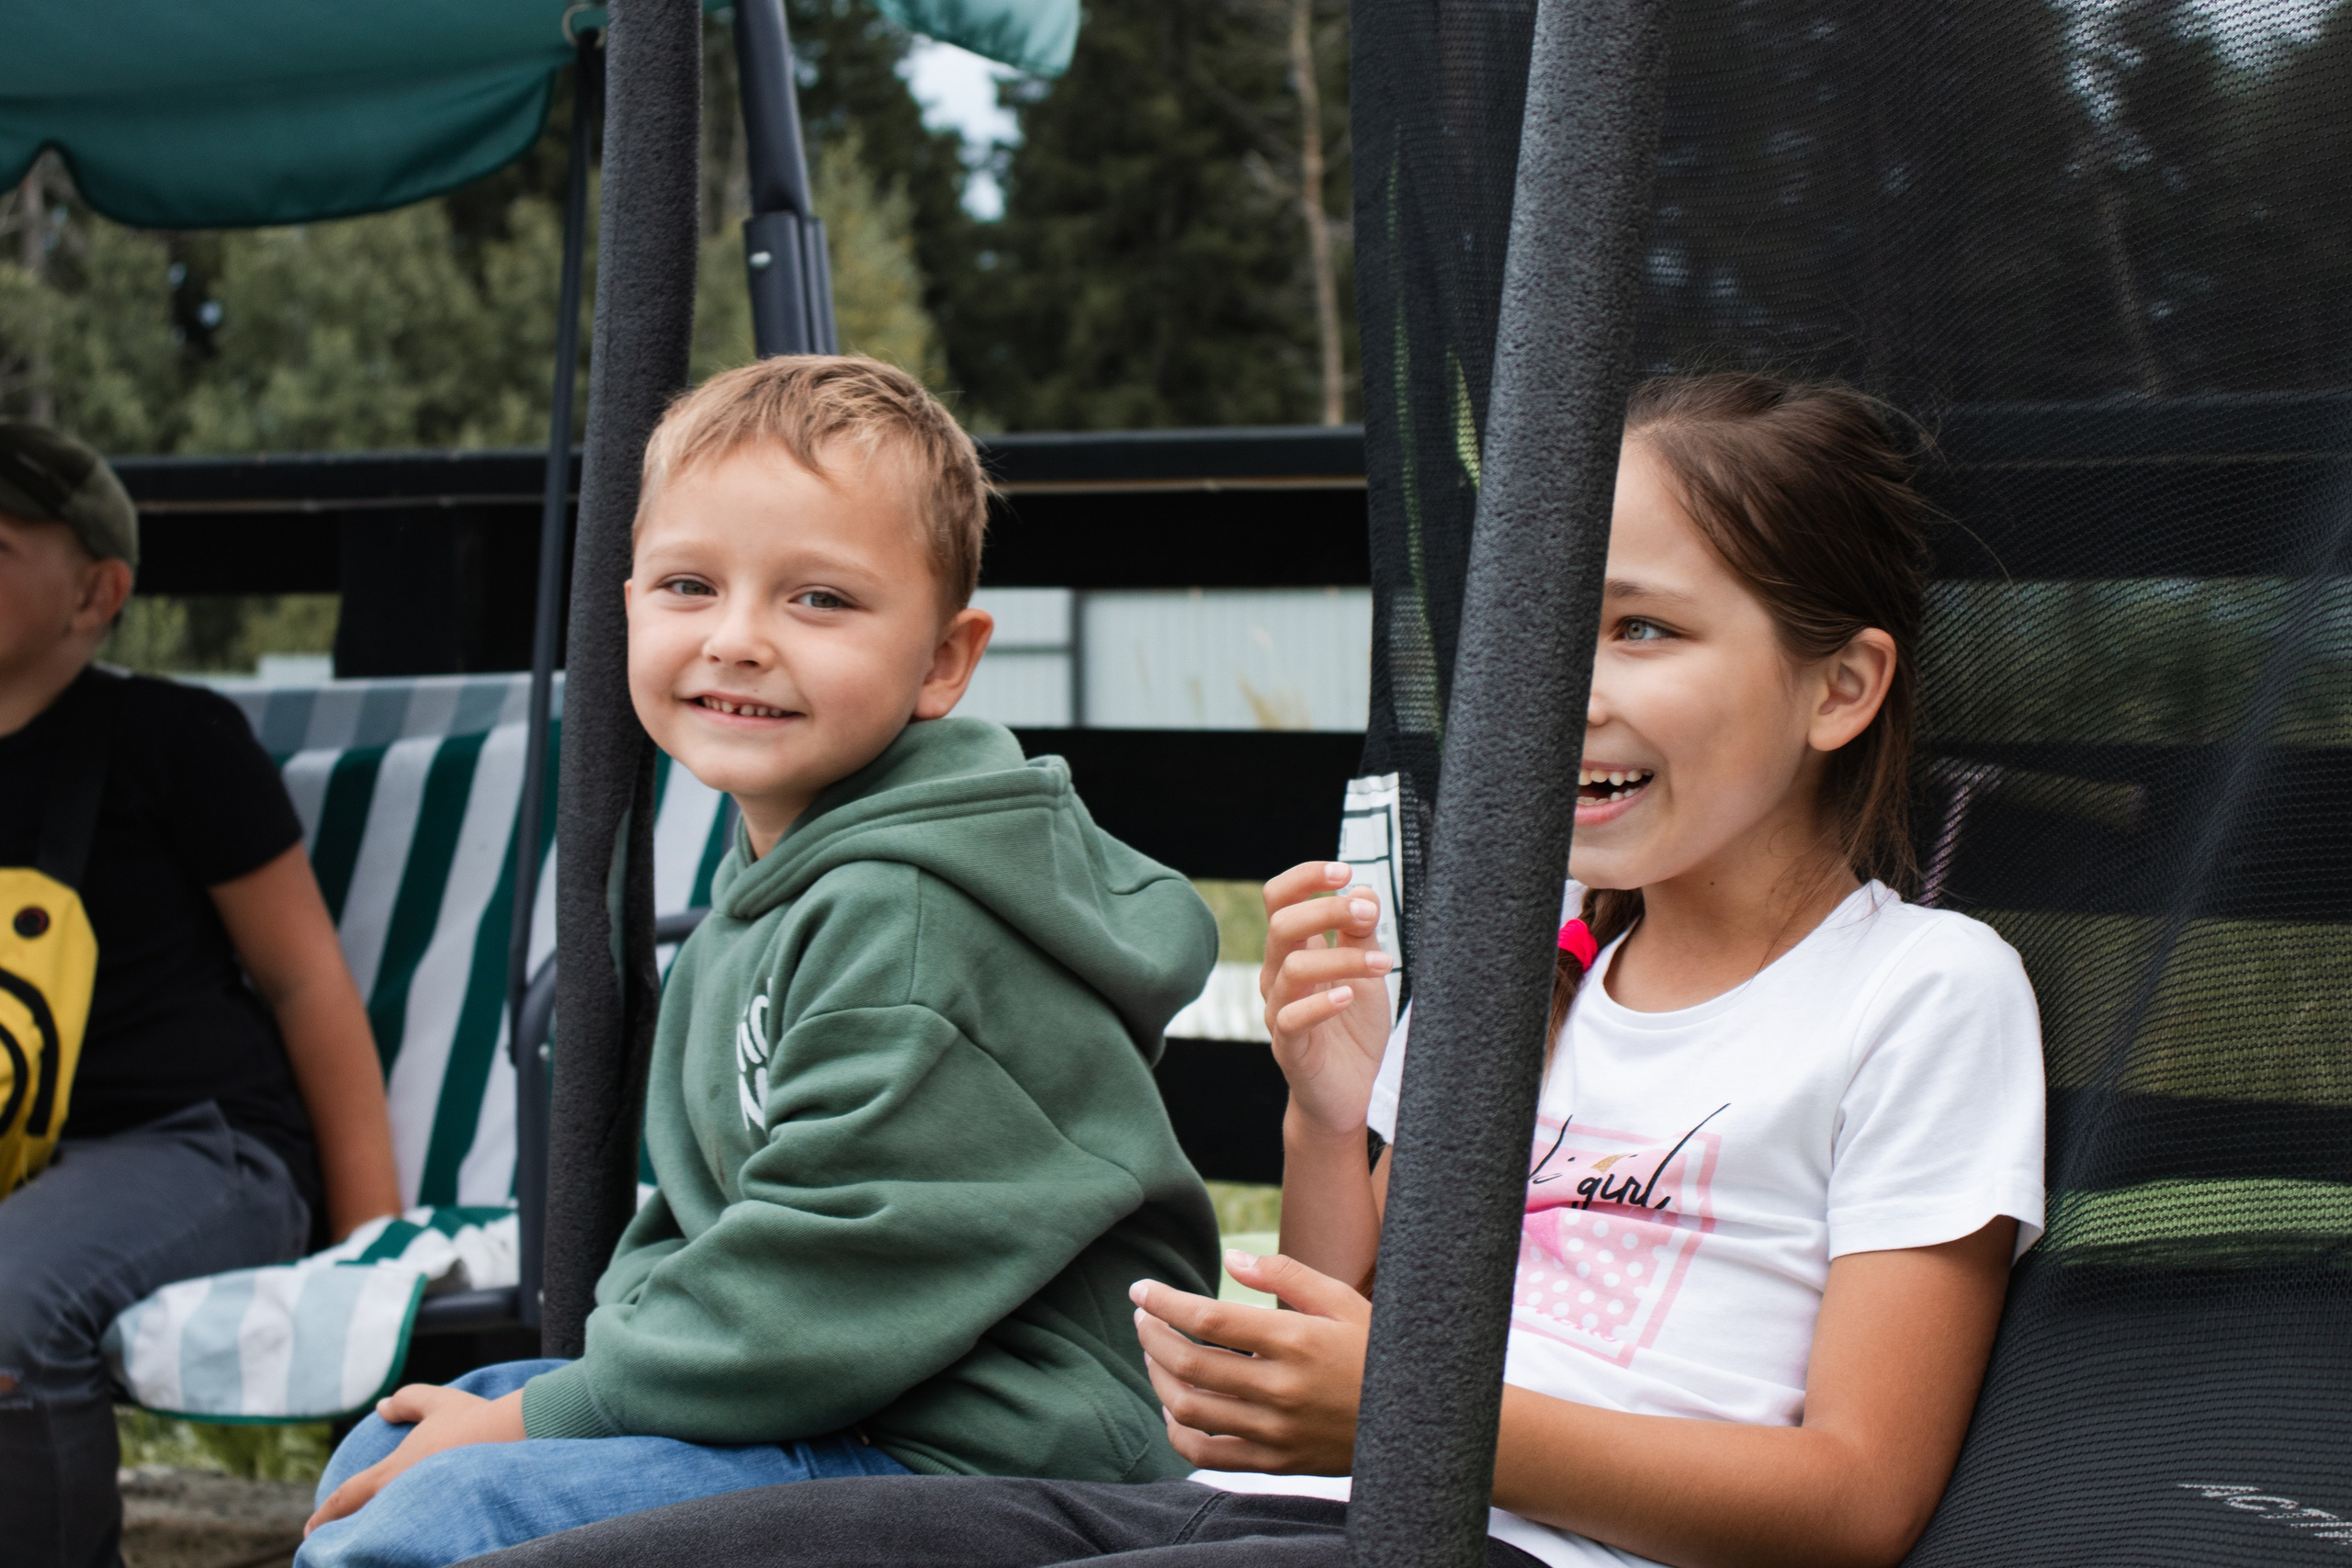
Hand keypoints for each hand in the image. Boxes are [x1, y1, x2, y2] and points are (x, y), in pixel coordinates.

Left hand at [304, 1385, 526, 1534]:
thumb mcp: (438, 1402)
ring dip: (374, 1538)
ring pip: (389, 1531)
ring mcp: (427, 1510)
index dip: (326, 1513)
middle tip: (334, 1542)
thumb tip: (382, 1406)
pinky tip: (411, 1540)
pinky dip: (406, 1538)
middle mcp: (403, 1495)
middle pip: (363, 1522)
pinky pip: (419, 1534)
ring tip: (369, 1543)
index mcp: (394, 1471)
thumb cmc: (474, 1419)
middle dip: (345, 1533)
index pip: (349, 1496)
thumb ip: (408, 1400)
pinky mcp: (449, 1519)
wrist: (516, 1438)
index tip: (309, 1529)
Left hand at [1130, 1251, 1370, 1474]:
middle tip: (1142, 1318)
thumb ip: (1284, 1275)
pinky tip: (1173, 1407)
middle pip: (1189, 1363)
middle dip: (1151, 1336)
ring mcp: (1276, 1430)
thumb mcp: (1341, 1300)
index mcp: (1296, 1341)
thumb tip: (1231, 1258)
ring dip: (1157, 1378)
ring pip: (1189, 1409)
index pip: (1208, 1319)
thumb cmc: (1375, 1349)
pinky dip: (1177, 1431)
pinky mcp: (1276, 1461)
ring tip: (1153, 1355)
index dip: (1164, 1303)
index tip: (1141, 1290)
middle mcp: (1281, 1389)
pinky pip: (1207, 1455)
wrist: (1417, 1421)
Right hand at [1259, 862, 1394, 1136]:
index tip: (1344, 870)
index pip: (1279, 899)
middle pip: (1281, 926)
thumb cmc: (1353, 1030)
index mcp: (1294, 951)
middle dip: (1326, 909)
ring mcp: (1278, 1012)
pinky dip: (1320, 1004)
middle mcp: (1278, 976)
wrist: (1349, 1094)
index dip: (1305, 877)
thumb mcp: (1366, 973)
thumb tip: (1364, 890)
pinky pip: (1291, 1019)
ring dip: (1342, 959)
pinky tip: (1349, 998)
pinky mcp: (1288, 1048)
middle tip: (1369, 914)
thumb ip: (1360, 934)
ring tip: (1385, 964)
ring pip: (1292, 970)